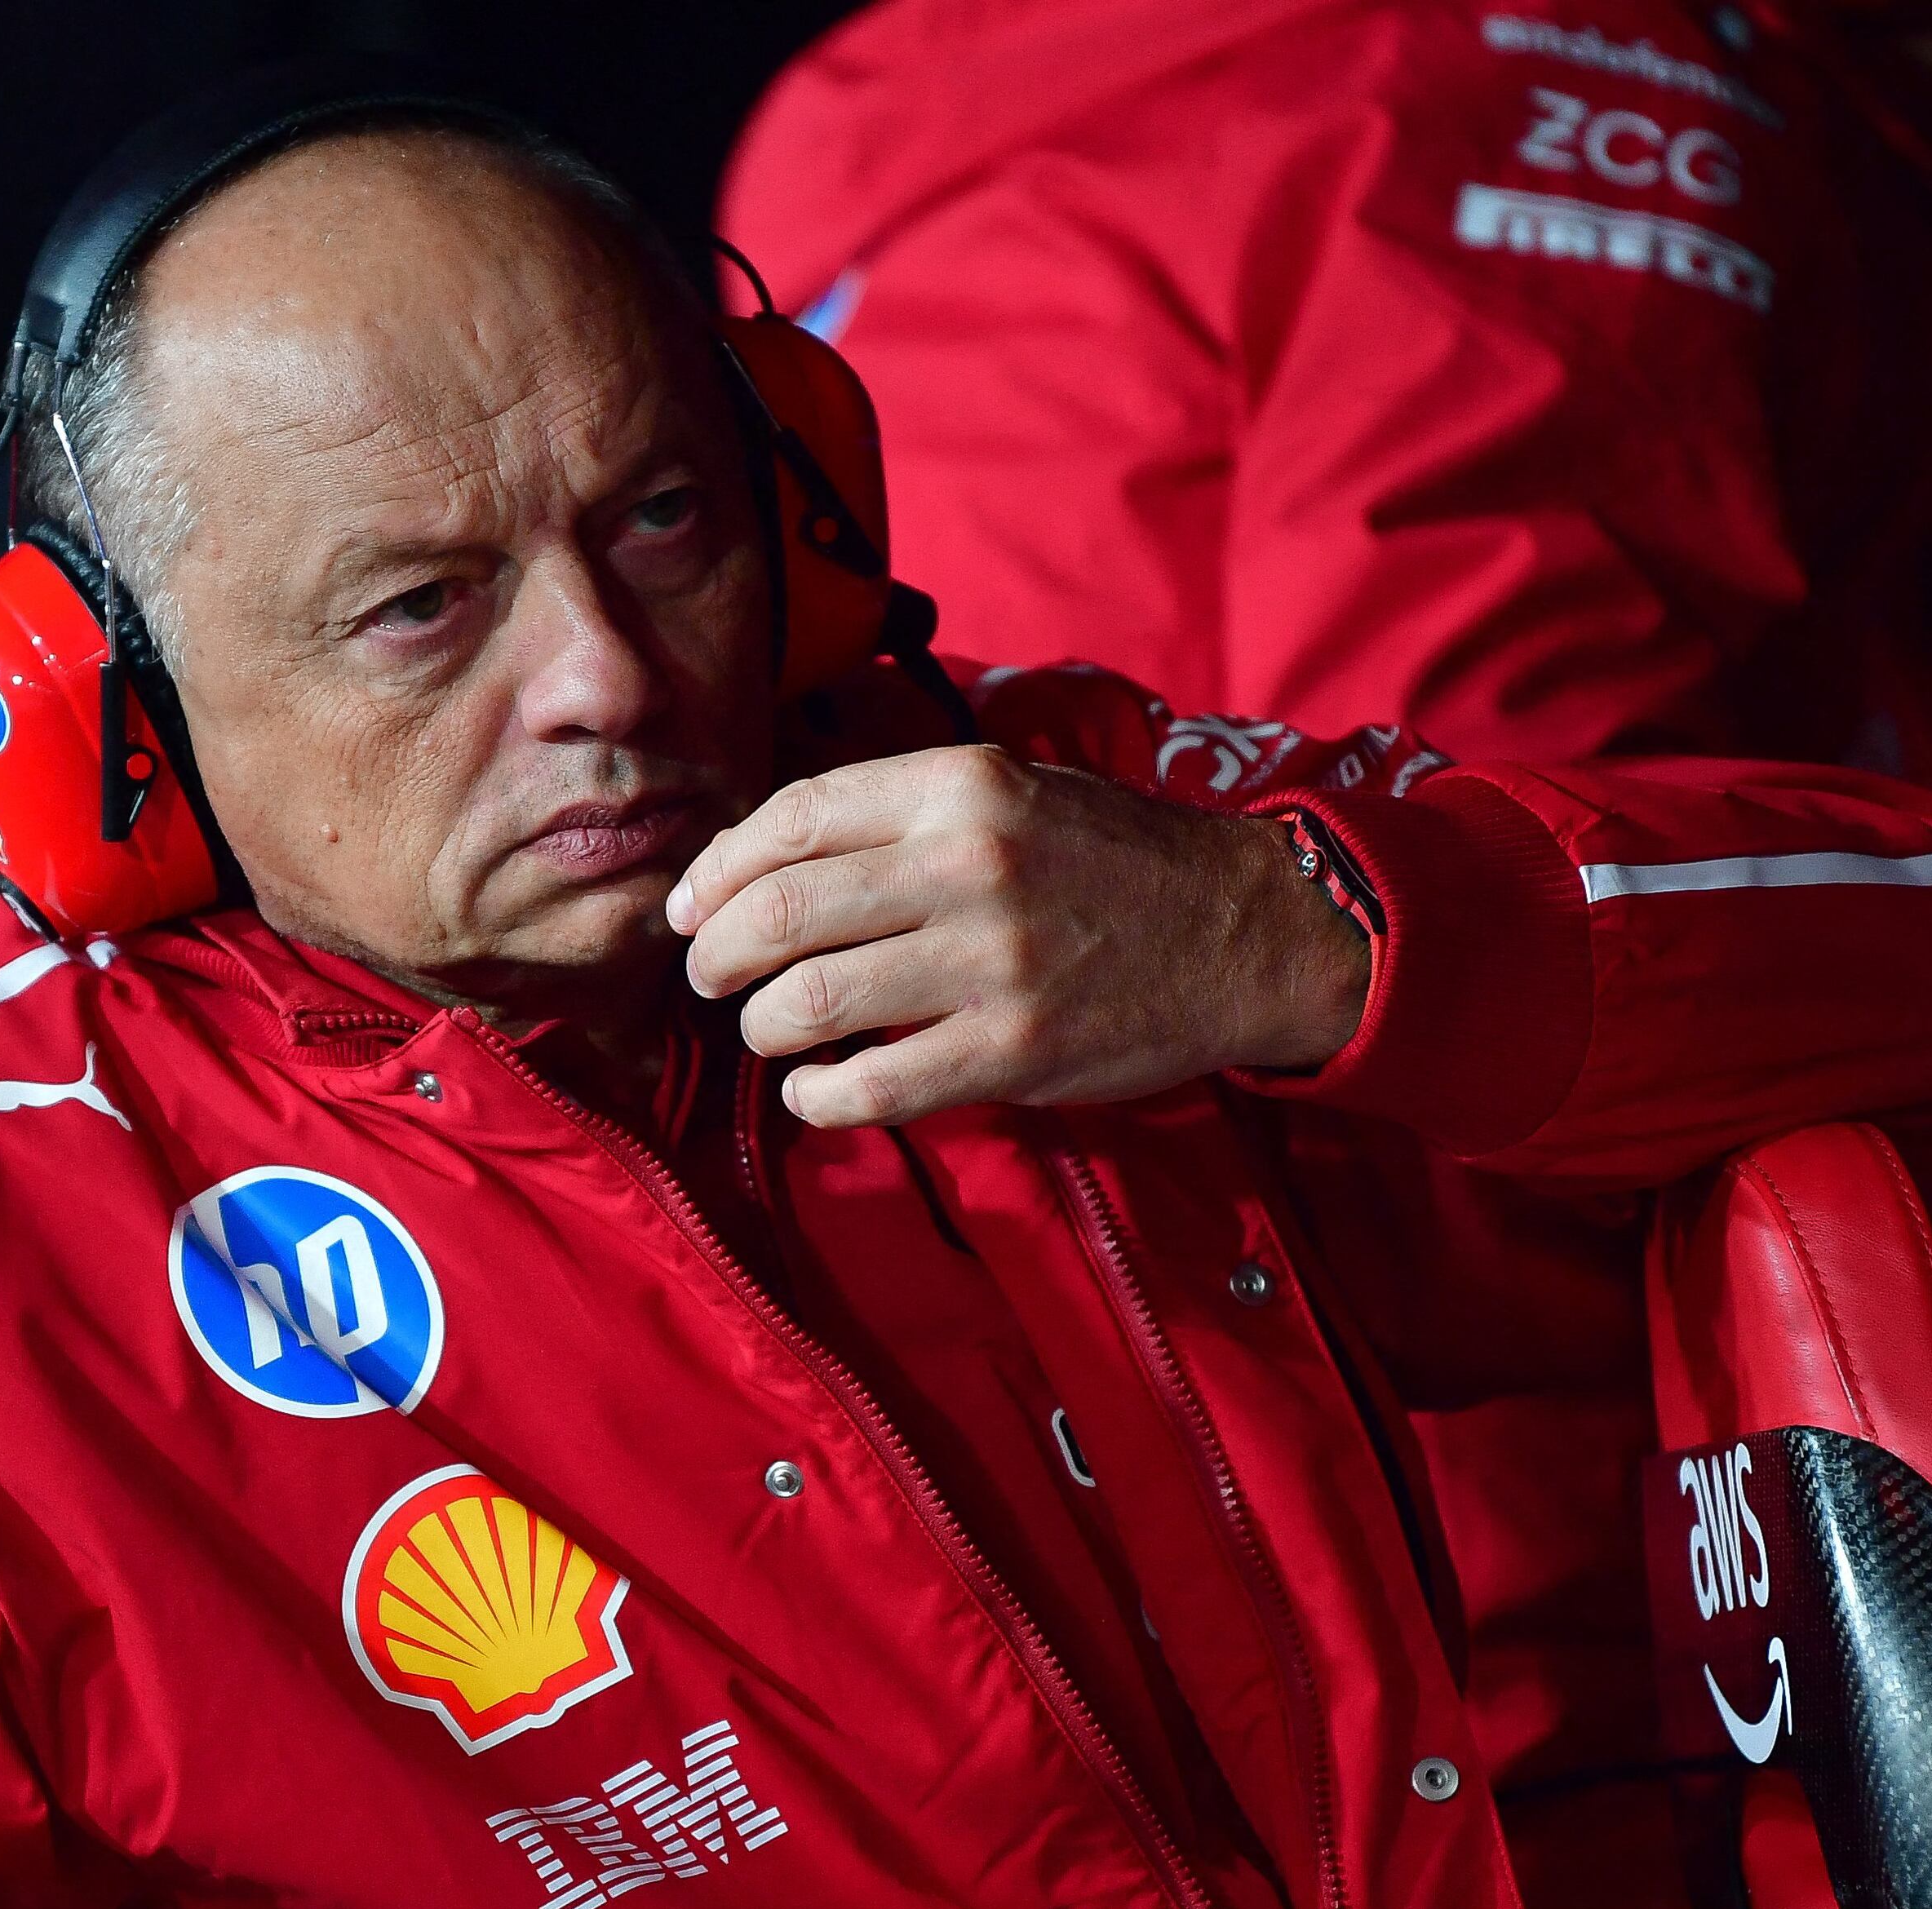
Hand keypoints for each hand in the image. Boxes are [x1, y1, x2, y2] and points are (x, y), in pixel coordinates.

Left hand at [666, 744, 1370, 1128]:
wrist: (1242, 933)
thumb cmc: (1109, 861)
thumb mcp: (1010, 791)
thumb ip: (898, 814)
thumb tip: (761, 859)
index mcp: (958, 787)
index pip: (790, 823)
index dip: (716, 871)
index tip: (689, 908)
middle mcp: (967, 865)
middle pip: (780, 913)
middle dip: (716, 955)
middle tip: (709, 978)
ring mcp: (991, 961)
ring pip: (812, 1000)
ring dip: (762, 1026)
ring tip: (766, 1030)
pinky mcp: (1014, 1049)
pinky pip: (875, 1084)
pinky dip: (819, 1097)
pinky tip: (812, 1092)